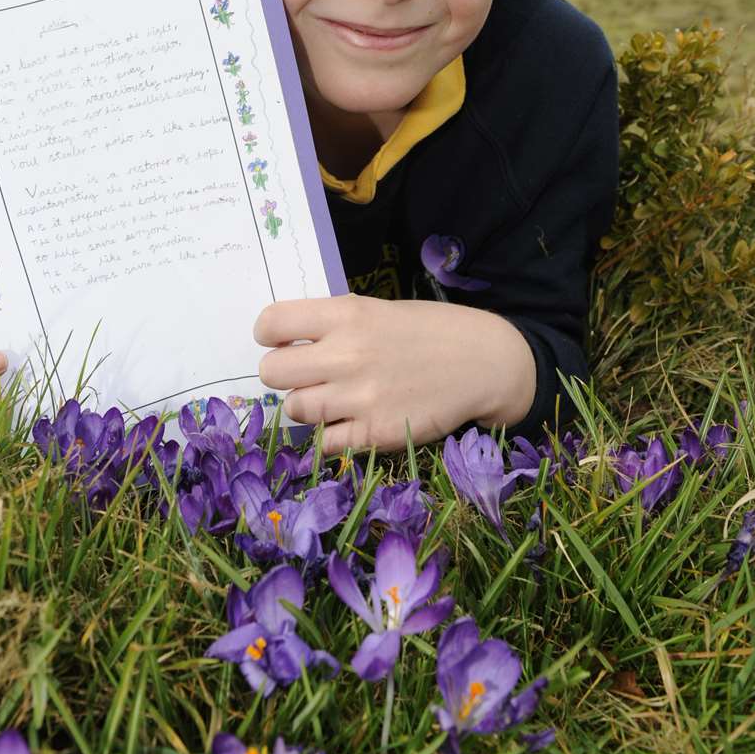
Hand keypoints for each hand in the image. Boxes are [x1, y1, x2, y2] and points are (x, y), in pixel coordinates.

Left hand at [254, 294, 535, 454]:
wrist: (485, 362)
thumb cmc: (429, 332)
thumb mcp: (378, 310)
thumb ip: (333, 325)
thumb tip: (284, 342)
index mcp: (347, 315)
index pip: (272, 323)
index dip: (269, 335)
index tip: (283, 341)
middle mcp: (348, 354)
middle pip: (272, 372)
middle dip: (282, 374)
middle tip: (303, 375)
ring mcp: (361, 397)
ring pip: (295, 410)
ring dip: (307, 406)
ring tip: (331, 399)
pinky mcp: (376, 433)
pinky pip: (324, 443)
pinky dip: (330, 435)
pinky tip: (348, 421)